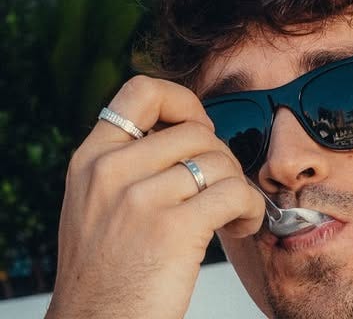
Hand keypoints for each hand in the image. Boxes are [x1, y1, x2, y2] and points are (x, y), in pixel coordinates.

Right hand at [46, 76, 263, 318]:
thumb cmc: (106, 271)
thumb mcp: (97, 202)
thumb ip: (130, 161)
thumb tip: (189, 128)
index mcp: (92, 158)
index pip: (141, 91)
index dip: (182, 100)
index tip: (199, 127)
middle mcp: (110, 171)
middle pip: (196, 130)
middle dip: (221, 157)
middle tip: (221, 187)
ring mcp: (139, 199)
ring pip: (220, 160)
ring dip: (238, 186)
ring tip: (232, 212)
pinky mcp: (173, 229)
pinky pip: (235, 192)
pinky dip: (250, 208)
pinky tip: (241, 224)